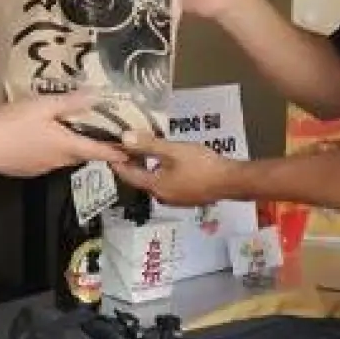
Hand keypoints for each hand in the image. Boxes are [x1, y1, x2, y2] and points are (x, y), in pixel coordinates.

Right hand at [0, 91, 127, 176]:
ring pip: (61, 159)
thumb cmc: (14, 123)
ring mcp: (40, 168)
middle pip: (80, 155)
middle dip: (88, 146)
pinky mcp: (25, 171)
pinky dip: (45, 152)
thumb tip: (95, 95)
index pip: (98, 151)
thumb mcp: (45, 105)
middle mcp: (57, 161)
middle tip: (93, 132)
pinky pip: (43, 162)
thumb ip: (71, 102)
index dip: (115, 152)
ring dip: (65, 148)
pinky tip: (34, 140)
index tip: (128, 154)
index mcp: (67, 146)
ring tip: (61, 131)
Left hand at [111, 130, 240, 206]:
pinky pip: (165, 184)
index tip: (108, 150)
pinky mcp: (186, 198)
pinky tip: (165, 162)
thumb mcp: (173, 150)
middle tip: (125, 146)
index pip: (128, 175)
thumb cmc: (201, 164)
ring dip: (146, 168)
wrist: (231, 181)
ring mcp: (175, 200)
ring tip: (142, 150)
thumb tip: (123, 138)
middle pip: (139, 179)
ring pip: (153, 182)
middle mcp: (161, 197)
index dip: (117, 162)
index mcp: (155, 187)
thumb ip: (148, 145)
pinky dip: (159, 173)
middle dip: (131, 163)